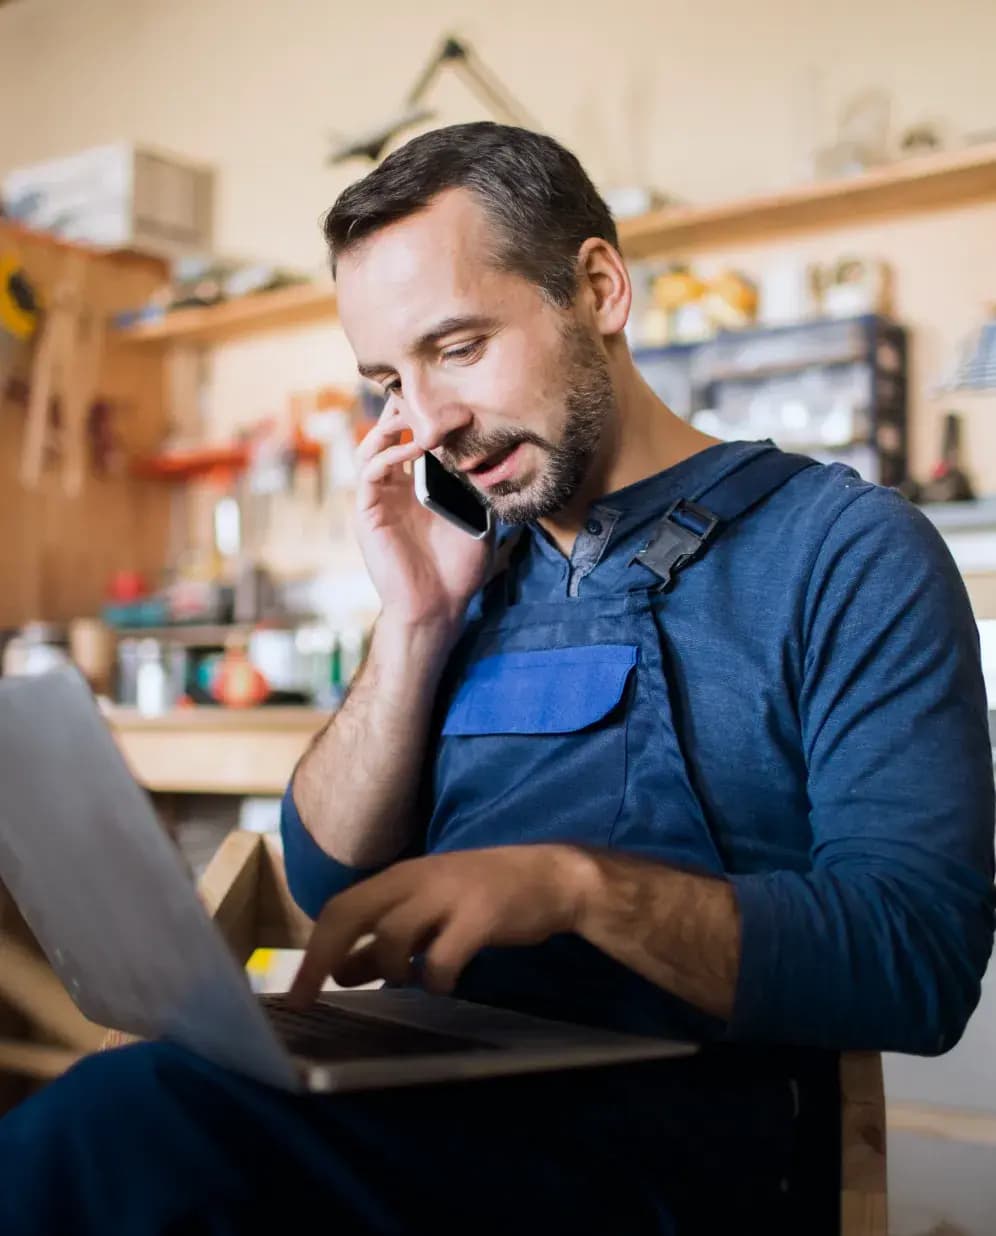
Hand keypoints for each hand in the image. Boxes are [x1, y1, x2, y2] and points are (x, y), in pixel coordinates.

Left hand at [288, 845, 595, 1004]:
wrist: (550, 876)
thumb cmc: (484, 895)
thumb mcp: (427, 911)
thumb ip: (386, 939)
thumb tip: (343, 970)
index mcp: (399, 877)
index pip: (339, 908)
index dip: (313, 950)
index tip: (296, 992)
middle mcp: (415, 879)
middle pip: (348, 914)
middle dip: (321, 960)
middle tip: (308, 1001)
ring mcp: (447, 894)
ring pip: (391, 936)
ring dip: (392, 970)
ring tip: (413, 979)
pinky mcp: (481, 915)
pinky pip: (442, 958)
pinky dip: (436, 980)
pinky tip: (447, 982)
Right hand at [354, 403, 491, 629]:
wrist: (437, 606)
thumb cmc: (458, 568)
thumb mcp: (478, 516)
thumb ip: (476, 484)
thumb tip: (490, 449)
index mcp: (418, 487)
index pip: (415, 438)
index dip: (429, 418)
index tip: (455, 403)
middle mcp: (394, 488)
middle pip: (388, 434)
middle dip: (404, 411)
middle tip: (426, 394)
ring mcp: (378, 499)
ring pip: (371, 446)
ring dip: (392, 426)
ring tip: (416, 415)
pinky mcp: (367, 512)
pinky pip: (369, 472)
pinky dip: (388, 454)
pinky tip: (413, 449)